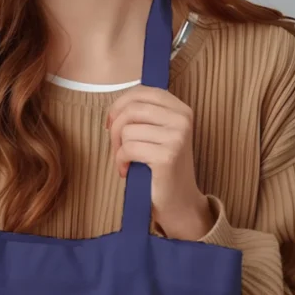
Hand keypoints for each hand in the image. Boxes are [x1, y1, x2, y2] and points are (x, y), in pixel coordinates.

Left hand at [107, 86, 213, 240]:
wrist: (179, 203)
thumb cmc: (163, 169)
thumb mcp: (159, 134)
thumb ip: (145, 116)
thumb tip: (115, 108)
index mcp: (181, 109)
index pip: (141, 92)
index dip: (119, 105)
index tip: (111, 123)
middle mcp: (182, 119)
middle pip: (132, 109)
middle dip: (115, 128)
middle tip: (116, 147)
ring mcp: (176, 137)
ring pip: (127, 130)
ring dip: (118, 148)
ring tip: (124, 162)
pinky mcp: (166, 156)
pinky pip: (128, 148)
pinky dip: (120, 161)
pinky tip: (126, 171)